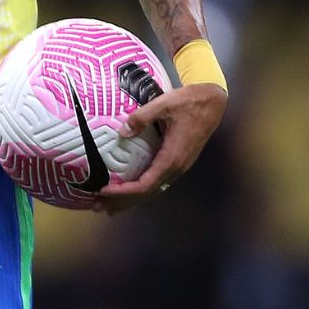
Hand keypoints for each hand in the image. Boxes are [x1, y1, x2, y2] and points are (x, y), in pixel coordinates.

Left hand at [91, 83, 226, 214]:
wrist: (213, 102)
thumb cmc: (189, 102)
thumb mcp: (163, 104)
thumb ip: (142, 117)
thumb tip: (122, 132)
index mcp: (171, 159)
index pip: (143, 185)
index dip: (123, 192)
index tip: (103, 192)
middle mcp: (175, 168)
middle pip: (145, 194)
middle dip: (121, 202)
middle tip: (96, 206)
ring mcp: (178, 167)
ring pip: (152, 190)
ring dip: (130, 199)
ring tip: (108, 206)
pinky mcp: (178, 162)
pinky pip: (157, 182)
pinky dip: (141, 190)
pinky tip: (131, 190)